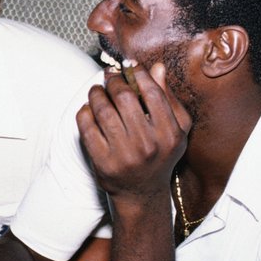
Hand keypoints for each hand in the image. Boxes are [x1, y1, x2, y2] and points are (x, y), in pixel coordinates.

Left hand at [76, 61, 191, 207]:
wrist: (141, 192)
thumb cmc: (160, 154)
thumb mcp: (176, 129)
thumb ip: (168, 98)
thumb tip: (157, 68)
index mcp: (170, 134)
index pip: (152, 93)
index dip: (138, 74)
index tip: (129, 67)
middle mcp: (148, 145)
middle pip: (124, 98)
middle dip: (113, 81)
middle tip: (109, 76)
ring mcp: (123, 154)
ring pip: (102, 110)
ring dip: (96, 93)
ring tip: (97, 90)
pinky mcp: (102, 161)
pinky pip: (86, 127)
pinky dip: (85, 112)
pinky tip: (89, 108)